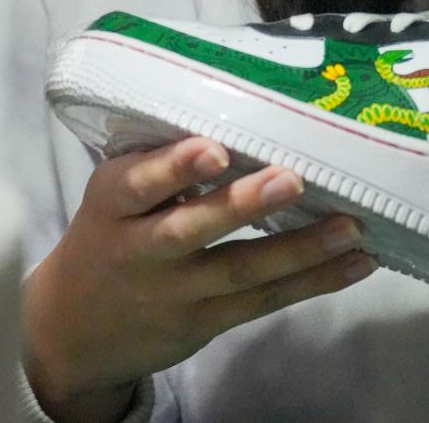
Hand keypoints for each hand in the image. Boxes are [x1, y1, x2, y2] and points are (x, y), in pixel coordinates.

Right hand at [23, 136, 374, 422]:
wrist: (73, 329)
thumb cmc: (114, 229)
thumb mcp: (116, 191)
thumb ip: (162, 156)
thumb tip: (244, 98)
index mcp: (114, 201)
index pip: (139, 183)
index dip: (176, 168)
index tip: (213, 149)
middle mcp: (140, 249)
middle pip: (192, 230)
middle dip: (243, 205)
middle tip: (292, 179)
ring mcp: (175, 292)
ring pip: (239, 271)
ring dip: (300, 249)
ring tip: (350, 227)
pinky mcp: (205, 322)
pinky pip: (263, 301)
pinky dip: (314, 282)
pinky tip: (355, 262)